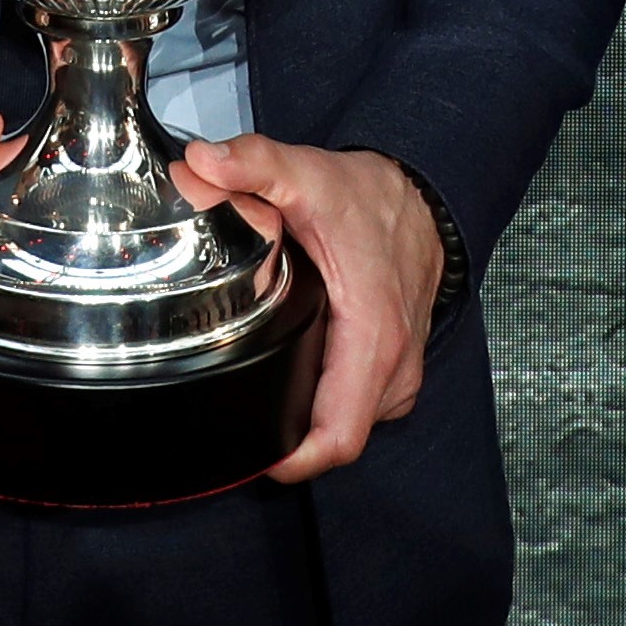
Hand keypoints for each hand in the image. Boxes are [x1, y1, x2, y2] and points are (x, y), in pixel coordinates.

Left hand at [174, 137, 444, 482]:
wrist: (424, 196)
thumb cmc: (372, 197)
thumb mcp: (307, 173)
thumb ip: (252, 165)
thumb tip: (201, 165)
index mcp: (373, 333)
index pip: (339, 434)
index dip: (295, 460)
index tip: (254, 457)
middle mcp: (394, 365)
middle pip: (338, 439)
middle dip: (289, 441)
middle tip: (238, 420)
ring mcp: (401, 372)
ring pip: (351, 427)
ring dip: (311, 422)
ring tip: (264, 397)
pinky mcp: (398, 370)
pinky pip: (362, 408)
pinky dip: (332, 403)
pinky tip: (300, 381)